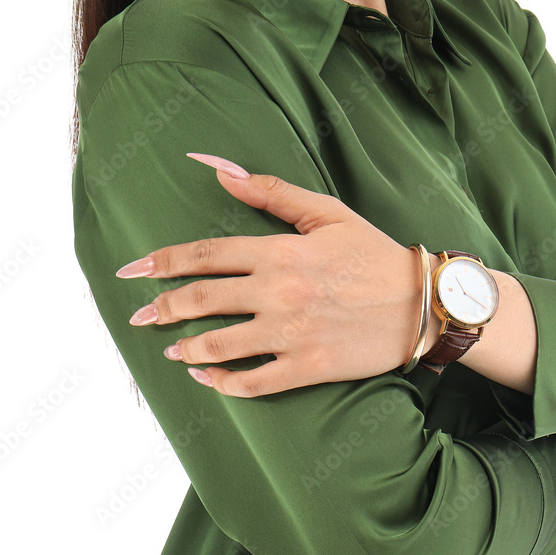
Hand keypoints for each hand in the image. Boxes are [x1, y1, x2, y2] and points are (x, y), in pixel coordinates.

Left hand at [116, 153, 427, 397]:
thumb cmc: (375, 255)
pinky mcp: (308, 366)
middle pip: (202, 300)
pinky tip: (207, 379)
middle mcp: (279, 291)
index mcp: (280, 251)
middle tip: (139, 316)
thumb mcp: (328, 213)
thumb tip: (218, 170)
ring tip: (171, 351)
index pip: (206, 254)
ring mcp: (292, 332)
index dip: (162, 261)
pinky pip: (254, 382)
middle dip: (163, 308)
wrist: (423, 304)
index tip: (132, 269)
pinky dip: (224, 384)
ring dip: (187, 348)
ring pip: (220, 344)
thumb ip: (272, 192)